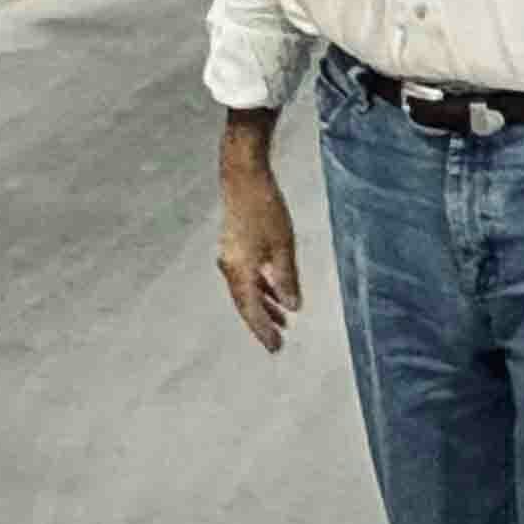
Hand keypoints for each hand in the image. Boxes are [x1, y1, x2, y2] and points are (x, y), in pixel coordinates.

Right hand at [216, 165, 303, 353]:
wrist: (243, 176)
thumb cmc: (264, 208)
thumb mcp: (283, 246)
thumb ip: (286, 278)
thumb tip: (293, 307)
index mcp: (239, 270)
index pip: (251, 309)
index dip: (263, 330)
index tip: (276, 348)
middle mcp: (230, 267)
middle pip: (245, 303)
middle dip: (262, 322)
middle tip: (278, 342)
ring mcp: (230, 256)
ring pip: (246, 289)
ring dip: (263, 304)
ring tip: (282, 320)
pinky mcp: (234, 246)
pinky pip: (246, 275)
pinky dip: (260, 286)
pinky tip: (275, 291)